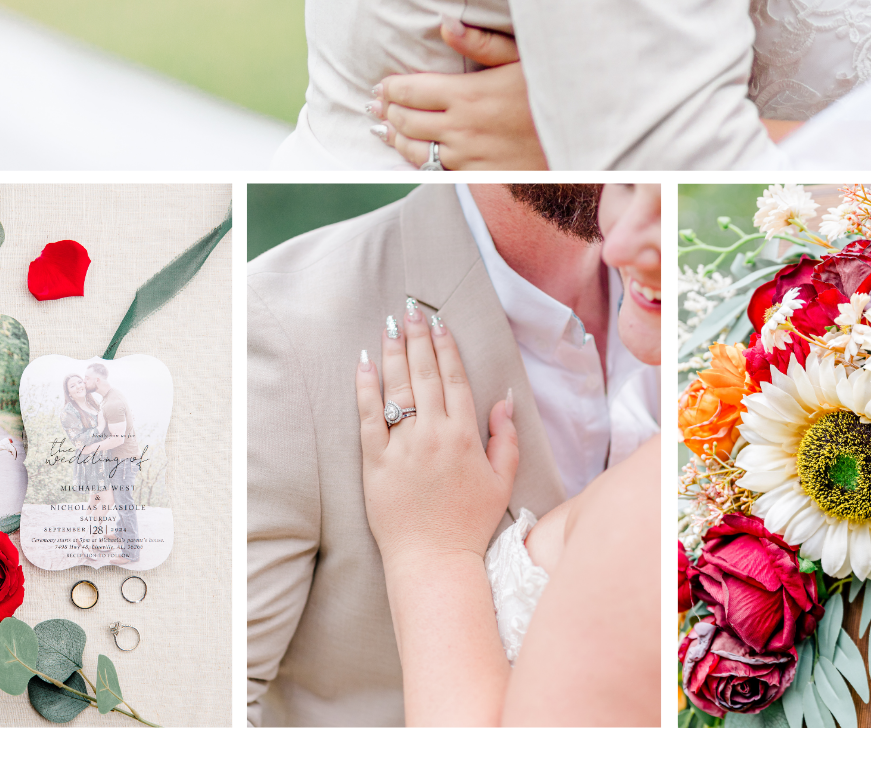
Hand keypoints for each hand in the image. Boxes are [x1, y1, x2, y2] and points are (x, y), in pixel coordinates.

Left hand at [354, 300, 518, 573]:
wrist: (433, 560)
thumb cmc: (470, 523)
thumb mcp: (502, 480)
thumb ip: (506, 438)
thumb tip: (504, 400)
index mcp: (466, 436)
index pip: (454, 379)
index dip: (446, 348)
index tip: (439, 323)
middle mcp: (434, 435)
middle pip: (425, 375)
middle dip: (419, 338)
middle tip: (411, 310)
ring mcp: (403, 448)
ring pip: (398, 389)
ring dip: (394, 353)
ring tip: (390, 327)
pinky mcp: (376, 463)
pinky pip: (369, 418)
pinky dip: (366, 388)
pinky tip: (364, 364)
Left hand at [369, 20, 546, 168]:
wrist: (582, 139)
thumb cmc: (553, 91)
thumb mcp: (524, 58)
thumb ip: (482, 43)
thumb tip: (445, 23)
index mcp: (469, 95)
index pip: (410, 91)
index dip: (389, 88)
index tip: (381, 84)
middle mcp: (463, 128)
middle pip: (406, 122)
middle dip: (387, 111)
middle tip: (377, 105)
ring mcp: (470, 156)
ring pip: (415, 151)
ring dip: (396, 139)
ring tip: (385, 129)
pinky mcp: (480, 176)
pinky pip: (439, 171)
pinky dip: (420, 161)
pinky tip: (415, 154)